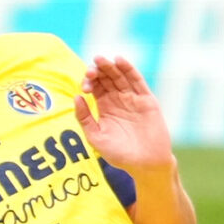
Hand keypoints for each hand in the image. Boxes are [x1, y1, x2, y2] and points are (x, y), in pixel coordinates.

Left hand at [76, 56, 173, 173]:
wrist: (145, 164)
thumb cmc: (120, 154)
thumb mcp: (96, 137)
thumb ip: (84, 118)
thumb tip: (76, 96)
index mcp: (105, 107)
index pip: (96, 86)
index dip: (89, 82)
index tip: (84, 86)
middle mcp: (119, 100)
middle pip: (107, 78)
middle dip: (98, 72)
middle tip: (91, 69)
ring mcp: (133, 98)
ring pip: (120, 76)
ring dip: (110, 67)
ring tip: (100, 59)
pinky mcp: (146, 99)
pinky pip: (137, 81)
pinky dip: (129, 70)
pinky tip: (119, 61)